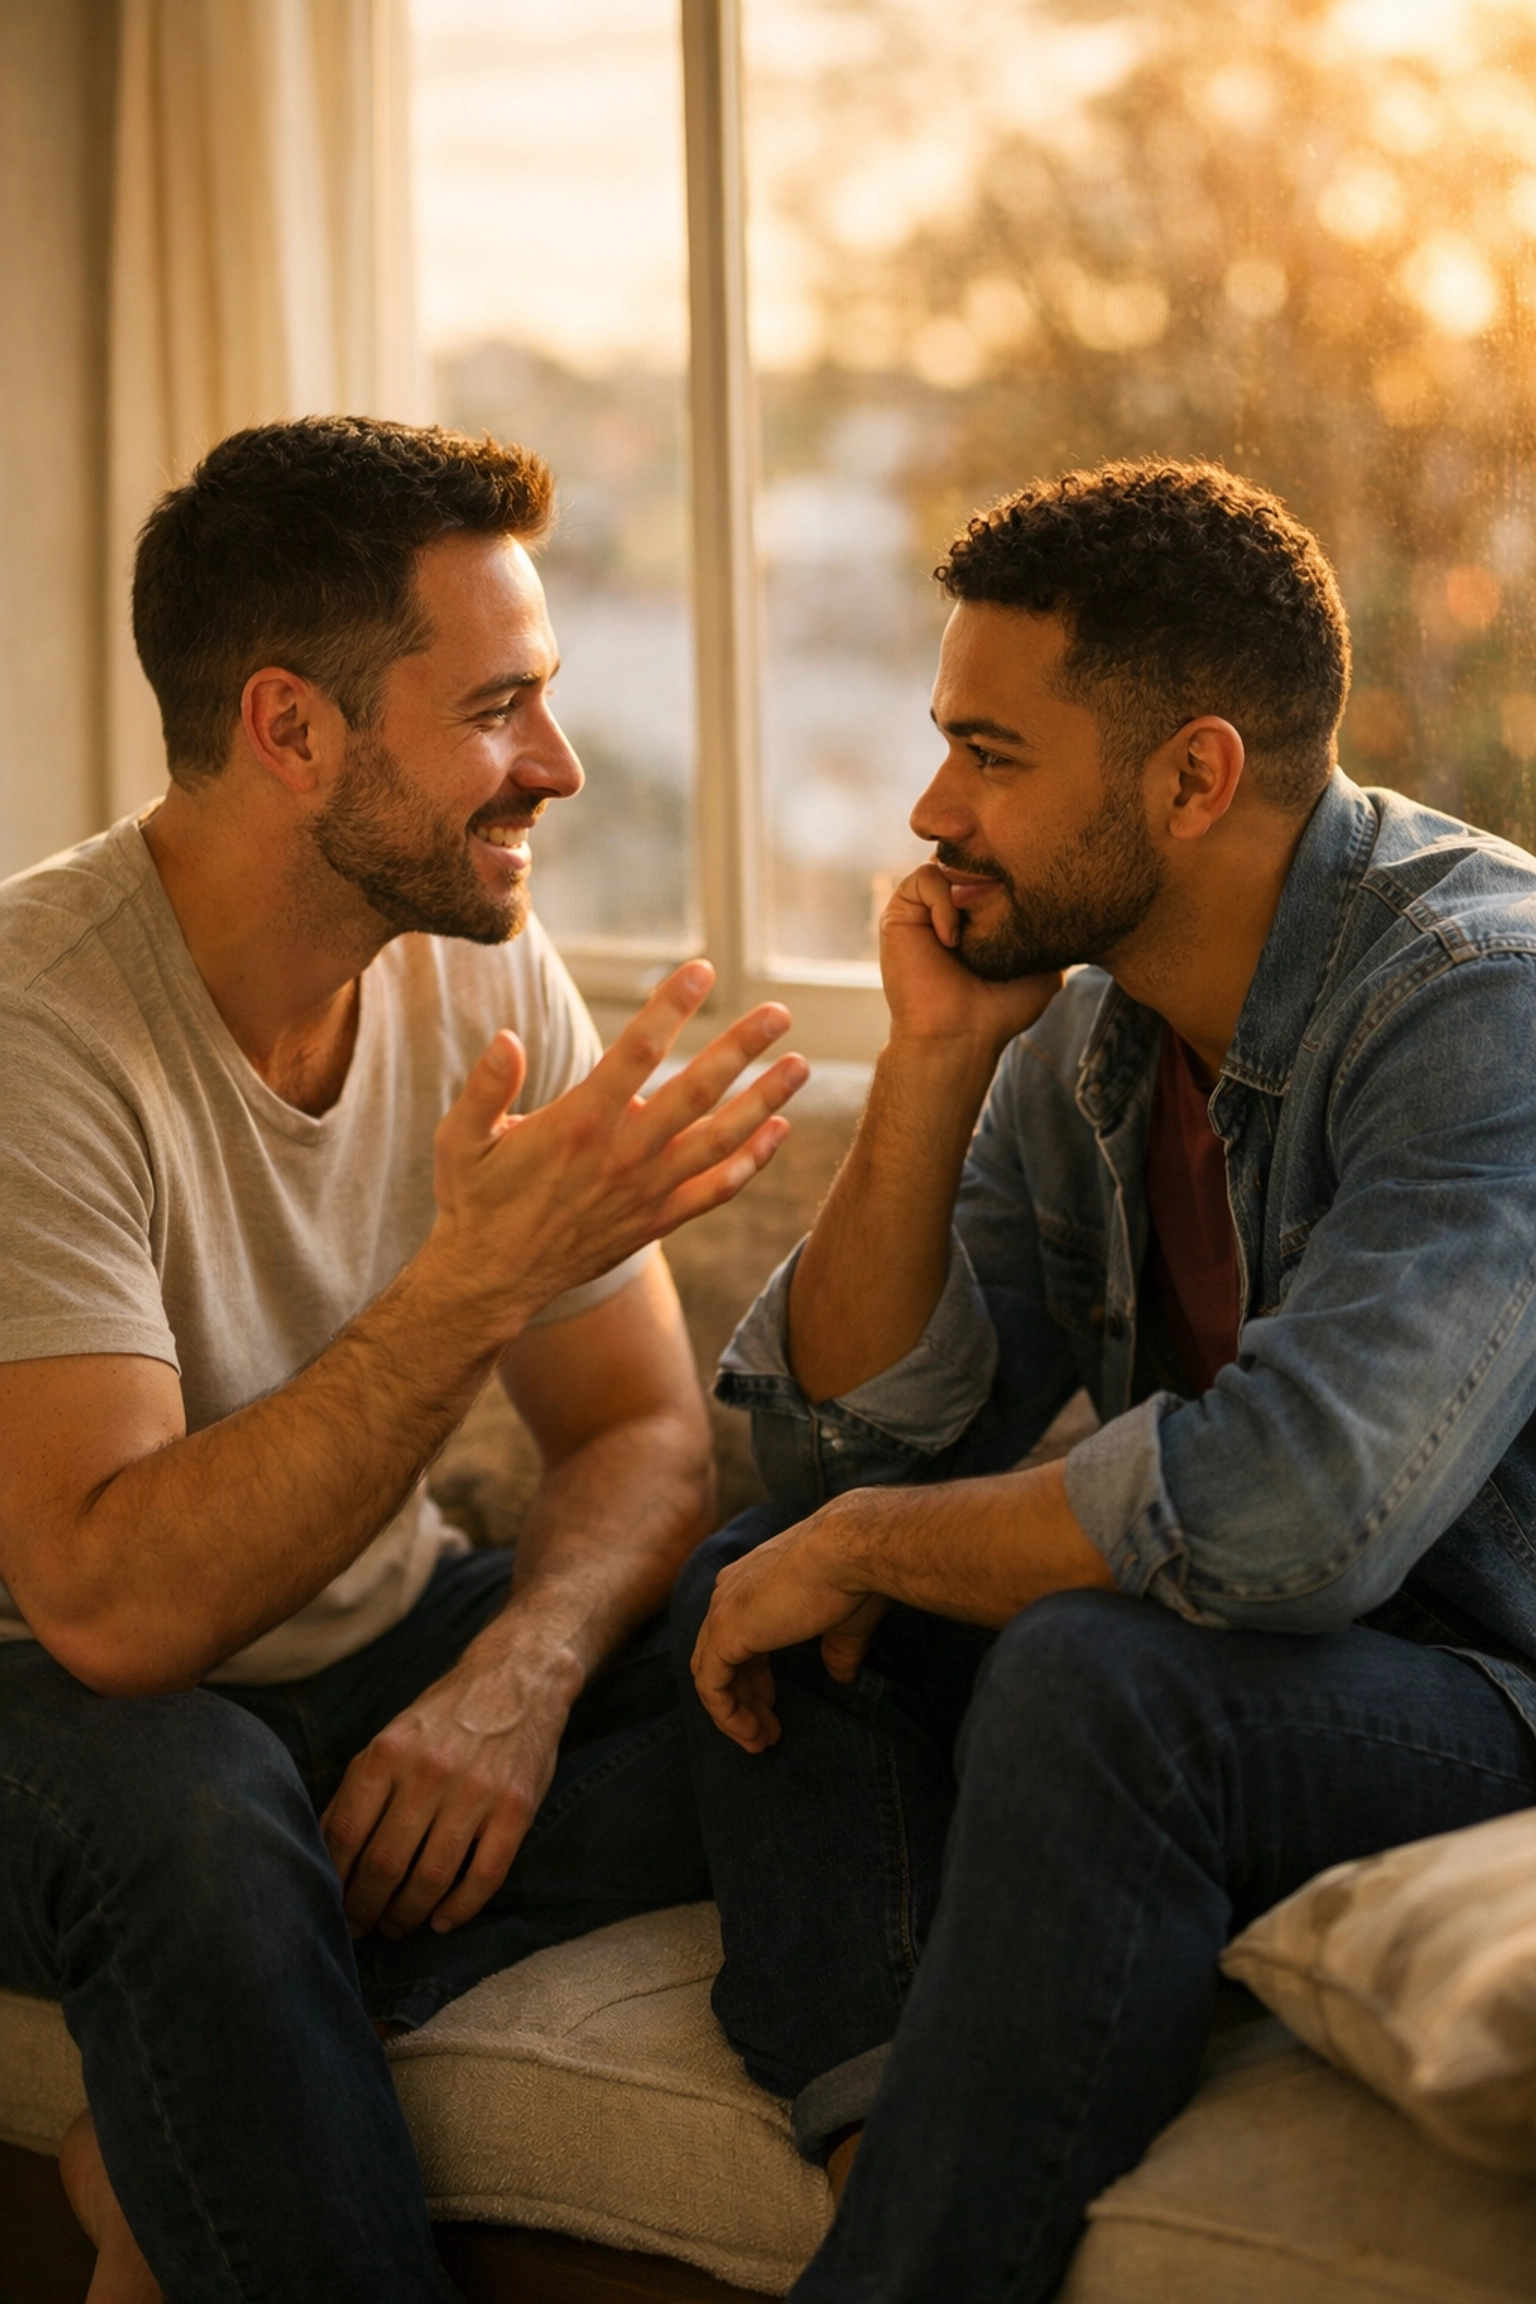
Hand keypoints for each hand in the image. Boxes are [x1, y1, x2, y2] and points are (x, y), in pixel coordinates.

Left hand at [319, 1628, 575, 1936]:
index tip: (331, 1905)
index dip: (334, 1881)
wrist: (518, 1679)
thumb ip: (357, 1789)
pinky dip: (460, 1910)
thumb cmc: (444, 1718)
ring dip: (408, 1914)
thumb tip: (320, 1848)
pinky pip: (484, 1876)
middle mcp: (430, 1771)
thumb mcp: (391, 1738)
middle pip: (385, 1864)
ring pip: (432, 1878)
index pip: (345, 1834)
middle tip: (361, 1926)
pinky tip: (443, 1920)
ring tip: (397, 1925)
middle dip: (365, 1908)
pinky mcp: (516, 1808)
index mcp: (388, 1752)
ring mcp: (477, 1791)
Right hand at [430, 960, 807, 1332]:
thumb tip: (507, 1038)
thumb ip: (485, 1087)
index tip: (702, 970)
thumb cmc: (475, 1200)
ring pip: (719, 1139)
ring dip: (764, 1100)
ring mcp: (646, 1191)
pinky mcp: (656, 1221)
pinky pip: (716, 1190)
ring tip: (800, 1065)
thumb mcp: (460, 1139)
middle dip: (741, 1047)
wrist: (492, 1281)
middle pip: (696, 1091)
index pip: (637, 1052)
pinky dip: (753, 1161)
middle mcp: (622, 1155)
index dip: (672, 1007)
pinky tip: (779, 1131)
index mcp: (578, 1124)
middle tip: (779, 1012)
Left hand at [690, 1502, 889, 1753]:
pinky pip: (711, 1686)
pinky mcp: (724, 1633)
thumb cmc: (852, 1576)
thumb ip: (836, 1650)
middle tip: (767, 1731)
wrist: (847, 1552)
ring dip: (733, 1713)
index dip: (754, 1677)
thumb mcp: (844, 1622)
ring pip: (711, 1674)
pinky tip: (751, 1732)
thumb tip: (842, 1676)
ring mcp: (723, 1612)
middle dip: (744, 1698)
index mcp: (752, 1582)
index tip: (774, 1706)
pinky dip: (726, 1714)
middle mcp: (729, 1592)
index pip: (739, 1637)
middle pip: (722, 1657)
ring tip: (760, 1741)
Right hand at [880, 863, 1060, 1052]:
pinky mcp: (902, 911)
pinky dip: (943, 902)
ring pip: (949, 860)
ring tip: (979, 925)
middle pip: (973, 855)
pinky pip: (925, 877)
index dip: (1015, 871)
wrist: (958, 1035)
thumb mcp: (1044, 965)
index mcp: (983, 914)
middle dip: (992, 870)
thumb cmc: (1000, 1009)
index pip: (998, 866)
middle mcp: (954, 904)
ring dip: (969, 887)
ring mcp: (928, 906)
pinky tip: (952, 939)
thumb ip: (1052, 929)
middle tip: (1006, 901)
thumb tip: (1075, 897)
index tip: (1030, 894)